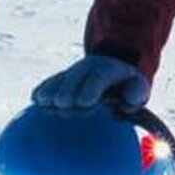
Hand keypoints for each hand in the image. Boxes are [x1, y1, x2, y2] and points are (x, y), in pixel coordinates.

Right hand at [31, 54, 150, 110]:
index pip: (99, 75)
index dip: (91, 88)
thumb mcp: (138, 88)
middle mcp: (88, 68)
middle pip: (73, 78)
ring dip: (51, 92)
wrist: (111, 70)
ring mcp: (72, 73)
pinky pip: (48, 83)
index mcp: (109, 69)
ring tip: (44, 103)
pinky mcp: (60, 80)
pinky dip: (42, 91)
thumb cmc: (126, 86)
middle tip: (64, 106)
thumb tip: (127, 102)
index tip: (84, 103)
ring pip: (58, 80)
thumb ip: (137, 93)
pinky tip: (36, 100)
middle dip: (68, 93)